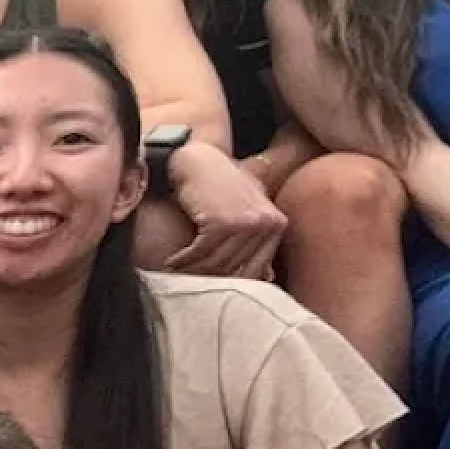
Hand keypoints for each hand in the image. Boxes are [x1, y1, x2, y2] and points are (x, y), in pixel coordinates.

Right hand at [165, 142, 288, 278]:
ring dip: (193, 272)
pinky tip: (172, 262)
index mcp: (277, 224)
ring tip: (176, 274)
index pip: (256, 269)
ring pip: (217, 264)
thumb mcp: (247, 210)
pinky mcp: (222, 222)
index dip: (232, 282)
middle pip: (236, 269)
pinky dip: (183, 260)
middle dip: (210, 280)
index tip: (211, 287)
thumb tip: (267, 277)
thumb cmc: (222, 186)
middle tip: (189, 285)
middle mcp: (266, 224)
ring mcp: (246, 223)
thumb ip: (259, 242)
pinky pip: (201, 253)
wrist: (200, 161)